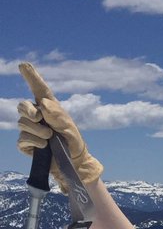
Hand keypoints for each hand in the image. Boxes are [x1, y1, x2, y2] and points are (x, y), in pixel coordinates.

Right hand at [16, 62, 102, 190]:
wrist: (72, 163)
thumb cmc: (73, 143)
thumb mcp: (70, 128)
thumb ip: (57, 116)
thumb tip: (42, 105)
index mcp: (49, 108)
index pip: (39, 89)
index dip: (31, 76)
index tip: (23, 65)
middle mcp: (38, 116)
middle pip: (22, 106)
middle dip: (29, 111)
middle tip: (39, 118)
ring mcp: (30, 129)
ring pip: (23, 124)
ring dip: (37, 131)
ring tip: (50, 138)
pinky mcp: (26, 143)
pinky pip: (23, 139)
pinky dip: (34, 142)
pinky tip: (43, 147)